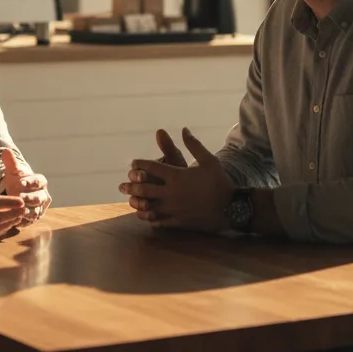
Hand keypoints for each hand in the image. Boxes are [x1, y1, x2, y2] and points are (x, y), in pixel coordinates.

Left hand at [1, 149, 51, 223]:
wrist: (19, 194)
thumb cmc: (18, 180)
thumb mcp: (14, 172)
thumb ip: (11, 162)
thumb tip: (5, 150)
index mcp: (40, 182)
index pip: (38, 181)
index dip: (30, 182)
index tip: (21, 182)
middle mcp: (43, 196)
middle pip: (39, 198)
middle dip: (30, 198)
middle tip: (20, 197)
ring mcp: (40, 208)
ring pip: (36, 211)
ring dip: (28, 212)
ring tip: (19, 212)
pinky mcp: (33, 219)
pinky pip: (30, 221)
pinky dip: (24, 222)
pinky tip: (15, 221)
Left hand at [118, 128, 233, 232]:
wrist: (231, 208)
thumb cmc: (220, 182)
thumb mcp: (208, 160)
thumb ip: (193, 145)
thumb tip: (183, 130)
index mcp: (176, 176)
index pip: (151, 168)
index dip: (139, 165)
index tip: (133, 164)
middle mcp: (171, 192)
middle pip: (144, 189)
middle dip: (131, 187)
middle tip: (121, 186)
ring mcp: (174, 209)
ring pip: (148, 207)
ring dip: (137, 204)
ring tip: (130, 202)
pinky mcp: (178, 221)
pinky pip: (159, 221)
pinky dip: (149, 218)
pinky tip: (144, 217)